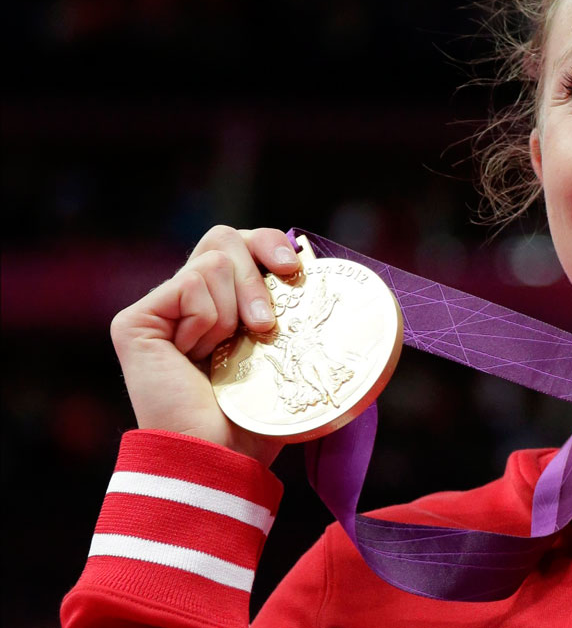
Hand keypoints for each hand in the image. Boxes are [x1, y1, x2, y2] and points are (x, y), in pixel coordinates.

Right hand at [110, 226, 299, 465]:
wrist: (222, 454)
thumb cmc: (257, 416)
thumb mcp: (286, 350)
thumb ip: (292, 307)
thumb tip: (315, 268)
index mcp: (223, 304)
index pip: (242, 244)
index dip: (268, 243)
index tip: (293, 269)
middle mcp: (187, 301)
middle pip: (223, 237)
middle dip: (256, 275)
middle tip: (265, 325)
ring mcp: (159, 309)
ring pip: (212, 260)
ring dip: (234, 311)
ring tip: (223, 355)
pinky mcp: (135, 320)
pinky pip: (190, 284)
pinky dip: (206, 320)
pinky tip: (195, 357)